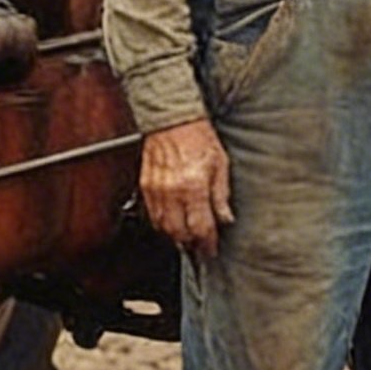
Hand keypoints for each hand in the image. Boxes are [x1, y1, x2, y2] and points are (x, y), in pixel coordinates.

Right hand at [139, 117, 235, 256]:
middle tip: (200, 246)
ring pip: (162, 227)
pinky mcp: (145, 185)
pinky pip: (151, 214)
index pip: (201, 227)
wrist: (172, 120)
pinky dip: (161, 223)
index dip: (207, 243)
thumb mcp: (220, 164)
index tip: (211, 249)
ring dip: (175, 236)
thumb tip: (225, 217)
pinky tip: (172, 221)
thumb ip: (221, 194)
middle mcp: (173, 191)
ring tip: (187, 236)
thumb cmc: (197, 136)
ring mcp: (156, 190)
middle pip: (179, 233)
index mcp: (194, 186)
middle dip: (191, 243)